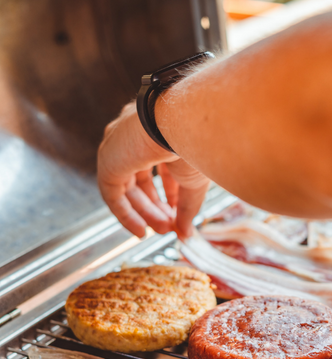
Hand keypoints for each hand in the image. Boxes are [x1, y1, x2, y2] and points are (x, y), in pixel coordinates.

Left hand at [97, 102, 209, 237]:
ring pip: (127, 187)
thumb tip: (186, 233)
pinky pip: (112, 194)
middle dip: (156, 206)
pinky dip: (125, 215)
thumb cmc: (196, 142)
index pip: (160, 167)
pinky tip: (140, 231)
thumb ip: (187, 208)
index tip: (177, 214)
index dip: (169, 194)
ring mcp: (119, 147)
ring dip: (144, 212)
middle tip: (169, 226)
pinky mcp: (108, 161)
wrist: (186, 124)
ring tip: (161, 230)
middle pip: (141, 179)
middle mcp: (136, 136)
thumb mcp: (195, 181)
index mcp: (159, 132)